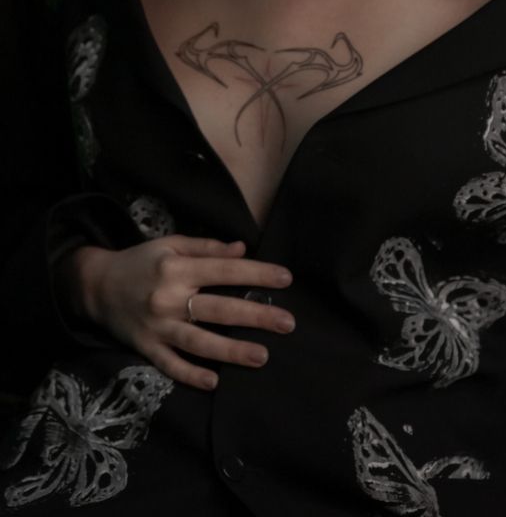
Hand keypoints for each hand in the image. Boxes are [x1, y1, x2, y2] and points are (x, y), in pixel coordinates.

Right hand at [58, 236, 294, 389]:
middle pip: (218, 308)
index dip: (257, 273)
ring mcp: (157, 327)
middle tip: (288, 323)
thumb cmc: (140, 262)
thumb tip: (242, 249)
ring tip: (262, 356)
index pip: (225, 270)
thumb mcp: (171, 245)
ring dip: (231, 350)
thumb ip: (206, 248)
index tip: (286, 279)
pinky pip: (170, 365)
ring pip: (199, 341)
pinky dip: (191, 374)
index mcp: (178, 268)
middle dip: (255, 316)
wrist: (95, 286)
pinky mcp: (145, 348)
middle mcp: (169, 298)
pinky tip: (215, 382)